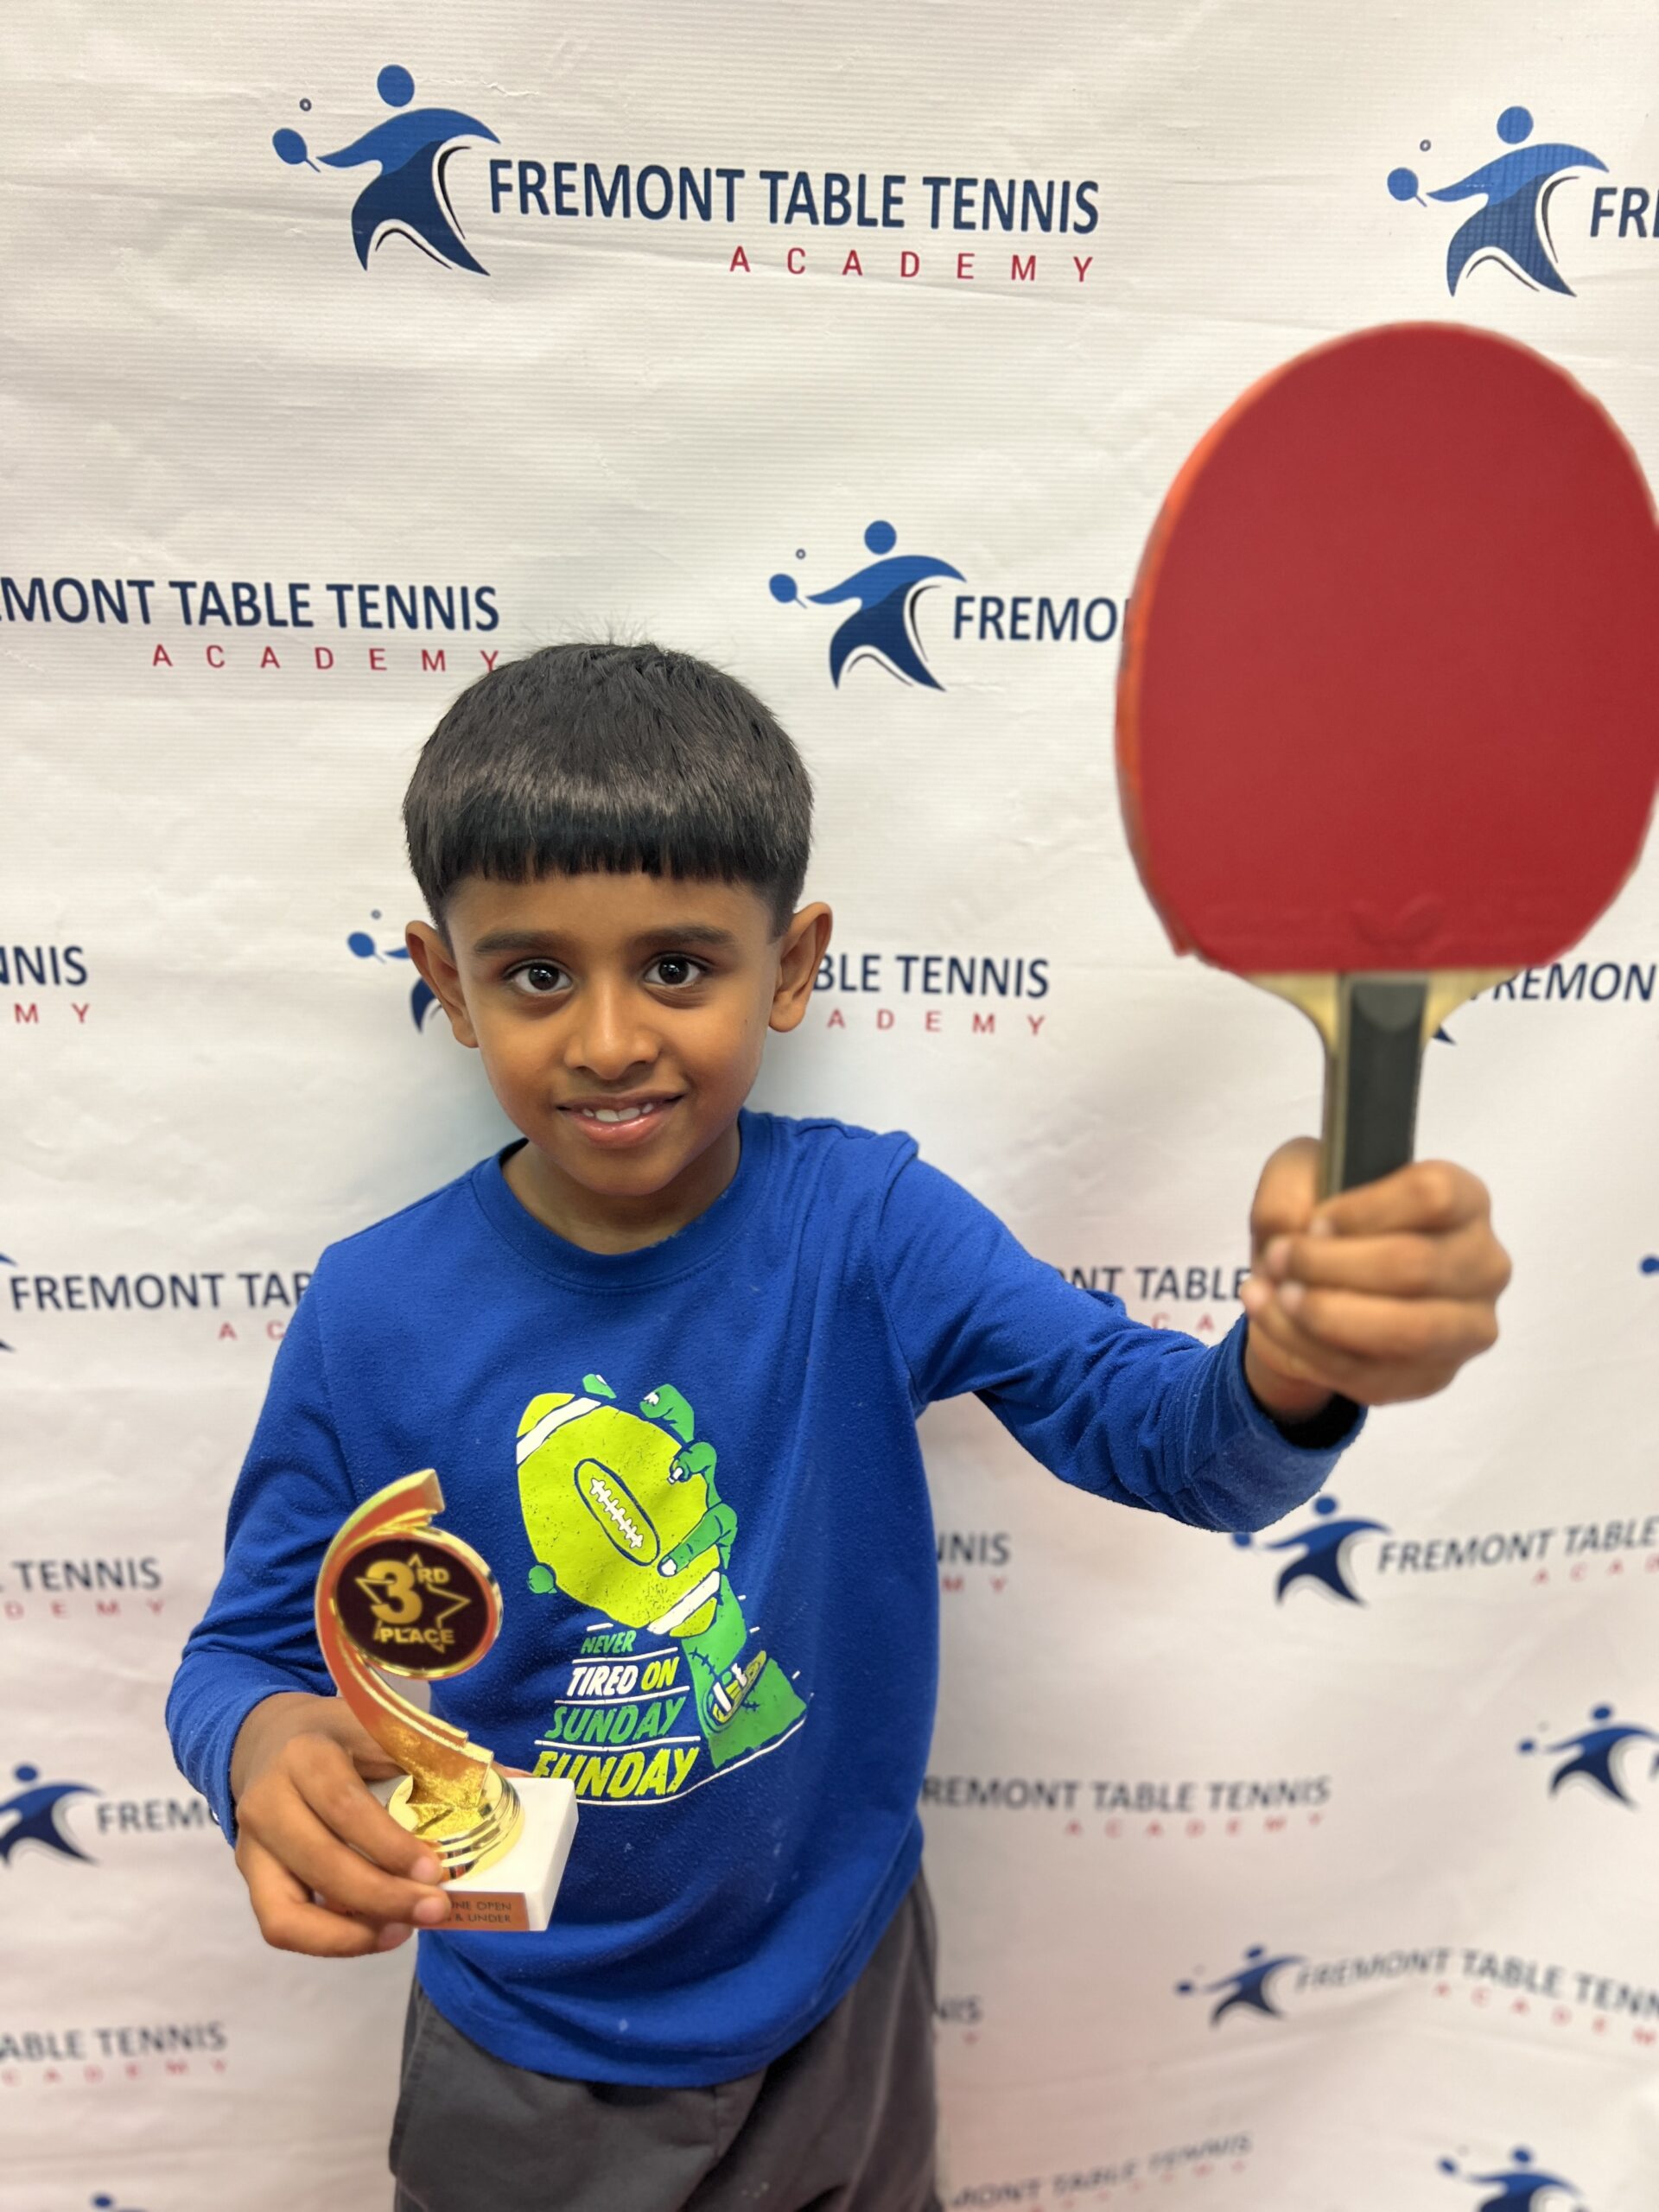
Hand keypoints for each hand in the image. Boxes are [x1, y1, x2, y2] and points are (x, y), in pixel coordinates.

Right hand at [230, 1692, 451, 1957]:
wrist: (272, 1740)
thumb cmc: (342, 1737)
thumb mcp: (384, 1728)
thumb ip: (441, 1757)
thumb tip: (517, 1784)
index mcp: (307, 1753)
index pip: (345, 1806)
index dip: (390, 1845)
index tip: (436, 1870)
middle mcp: (268, 1800)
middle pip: (320, 1862)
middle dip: (382, 1896)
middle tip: (435, 1910)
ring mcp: (253, 1845)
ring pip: (286, 1911)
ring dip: (350, 1934)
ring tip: (403, 1932)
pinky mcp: (251, 1877)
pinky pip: (281, 1926)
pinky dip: (329, 1940)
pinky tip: (377, 1933)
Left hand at [1240, 1138, 1509, 1418]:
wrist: (1316, 1286)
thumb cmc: (1325, 1222)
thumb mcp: (1298, 1177)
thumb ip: (1291, 1186)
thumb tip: (1295, 1228)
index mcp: (1465, 1199)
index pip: (1432, 1196)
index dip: (1363, 1211)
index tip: (1315, 1222)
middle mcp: (1482, 1263)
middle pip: (1415, 1265)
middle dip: (1329, 1265)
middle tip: (1277, 1259)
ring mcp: (1467, 1326)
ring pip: (1406, 1330)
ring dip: (1327, 1315)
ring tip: (1278, 1295)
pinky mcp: (1435, 1375)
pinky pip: (1375, 1376)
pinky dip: (1311, 1350)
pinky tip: (1276, 1322)